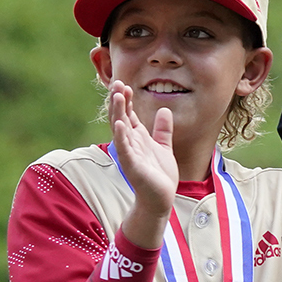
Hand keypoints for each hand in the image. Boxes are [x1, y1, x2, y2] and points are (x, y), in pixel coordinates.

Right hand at [107, 80, 178, 241]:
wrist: (160, 199)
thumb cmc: (160, 175)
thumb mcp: (164, 147)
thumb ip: (162, 130)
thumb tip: (164, 110)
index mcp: (137, 138)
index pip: (129, 114)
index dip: (126, 99)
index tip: (124, 84)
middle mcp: (130, 143)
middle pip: (121, 117)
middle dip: (119, 100)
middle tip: (117, 83)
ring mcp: (129, 154)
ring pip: (120, 129)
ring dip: (118, 112)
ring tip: (117, 95)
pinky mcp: (132, 166)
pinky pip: (125, 149)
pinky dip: (121, 137)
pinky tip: (120, 124)